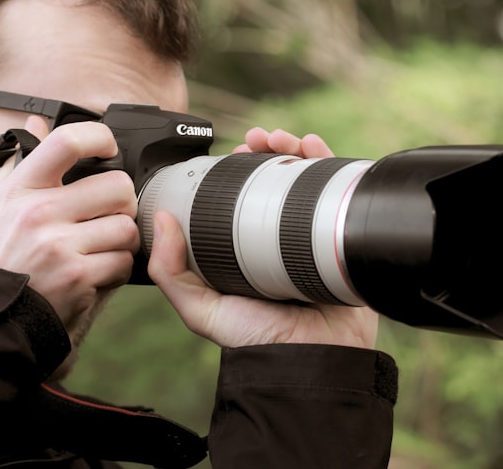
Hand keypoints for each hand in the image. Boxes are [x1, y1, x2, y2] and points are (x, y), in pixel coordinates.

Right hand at [0, 116, 138, 329]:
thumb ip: (19, 162)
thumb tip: (36, 120)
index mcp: (20, 188)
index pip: (67, 141)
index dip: (100, 138)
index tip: (108, 149)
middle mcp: (39, 213)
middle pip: (118, 186)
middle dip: (122, 202)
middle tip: (108, 213)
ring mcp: (59, 246)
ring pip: (127, 227)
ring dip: (122, 239)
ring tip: (100, 247)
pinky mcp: (77, 278)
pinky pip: (123, 262)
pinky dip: (117, 269)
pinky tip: (96, 272)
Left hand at [147, 127, 378, 348]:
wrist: (314, 362)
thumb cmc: (259, 341)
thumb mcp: (202, 310)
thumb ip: (172, 273)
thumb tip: (161, 219)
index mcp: (248, 248)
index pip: (244, 196)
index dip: (239, 168)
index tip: (232, 151)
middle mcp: (281, 239)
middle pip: (277, 180)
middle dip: (267, 151)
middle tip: (257, 140)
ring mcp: (313, 236)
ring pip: (307, 180)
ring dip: (296, 150)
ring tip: (283, 139)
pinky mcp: (342, 238)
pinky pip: (339, 194)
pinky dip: (330, 164)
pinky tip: (314, 149)